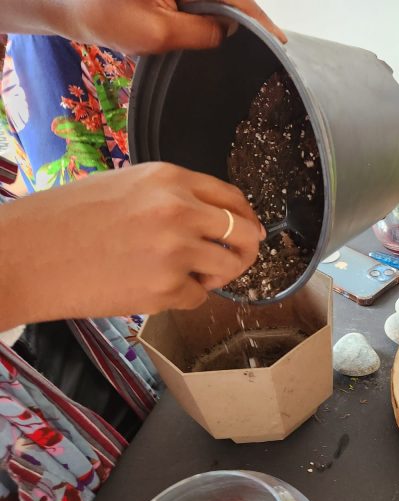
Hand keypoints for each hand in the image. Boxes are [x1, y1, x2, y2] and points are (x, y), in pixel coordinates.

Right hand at [0, 163, 263, 329]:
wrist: (24, 256)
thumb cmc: (64, 219)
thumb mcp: (123, 186)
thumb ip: (170, 196)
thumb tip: (214, 216)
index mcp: (168, 179)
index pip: (232, 197)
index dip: (246, 217)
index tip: (248, 229)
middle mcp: (179, 210)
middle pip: (244, 232)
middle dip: (246, 249)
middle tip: (237, 258)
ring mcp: (175, 251)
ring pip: (228, 267)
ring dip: (217, 275)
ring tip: (190, 275)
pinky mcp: (165, 289)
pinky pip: (198, 296)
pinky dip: (185, 296)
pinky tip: (155, 288)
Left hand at [66, 0, 287, 54]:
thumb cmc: (100, 12)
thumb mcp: (156, 32)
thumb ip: (200, 32)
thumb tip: (229, 31)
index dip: (259, 19)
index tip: (280, 41)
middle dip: (248, 17)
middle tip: (270, 46)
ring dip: (231, 15)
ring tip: (252, 41)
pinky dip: (213, 11)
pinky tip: (223, 30)